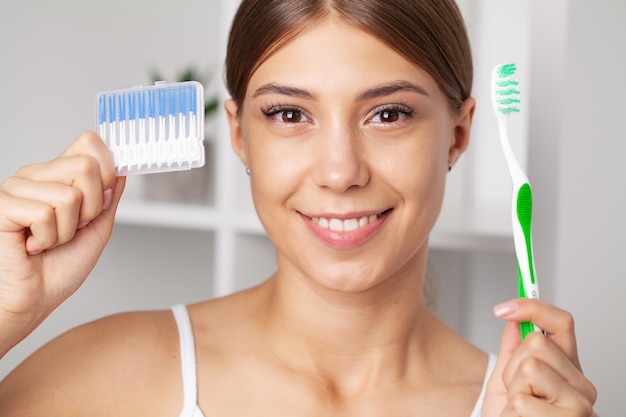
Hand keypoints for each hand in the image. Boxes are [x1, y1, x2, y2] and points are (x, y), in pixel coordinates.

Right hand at [0, 132, 124, 356]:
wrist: (32, 301)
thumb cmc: (58, 270)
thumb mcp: (97, 229)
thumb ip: (108, 197)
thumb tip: (122, 169)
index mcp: (57, 176)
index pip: (88, 142)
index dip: (107, 168)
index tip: (103, 197)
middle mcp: (36, 176)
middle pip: (86, 166)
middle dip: (91, 208)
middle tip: (71, 229)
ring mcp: (17, 188)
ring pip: (70, 195)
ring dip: (67, 229)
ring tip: (48, 241)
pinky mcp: (3, 206)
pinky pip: (46, 213)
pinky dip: (47, 238)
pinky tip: (32, 246)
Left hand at [481, 299, 596, 415]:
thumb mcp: (507, 381)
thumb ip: (512, 350)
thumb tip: (512, 318)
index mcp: (568, 369)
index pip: (561, 324)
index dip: (533, 307)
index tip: (502, 307)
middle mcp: (582, 386)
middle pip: (535, 344)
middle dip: (512, 366)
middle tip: (516, 392)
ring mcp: (578, 406)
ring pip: (528, 368)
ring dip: (512, 390)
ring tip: (519, 411)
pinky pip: (521, 400)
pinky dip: (511, 413)